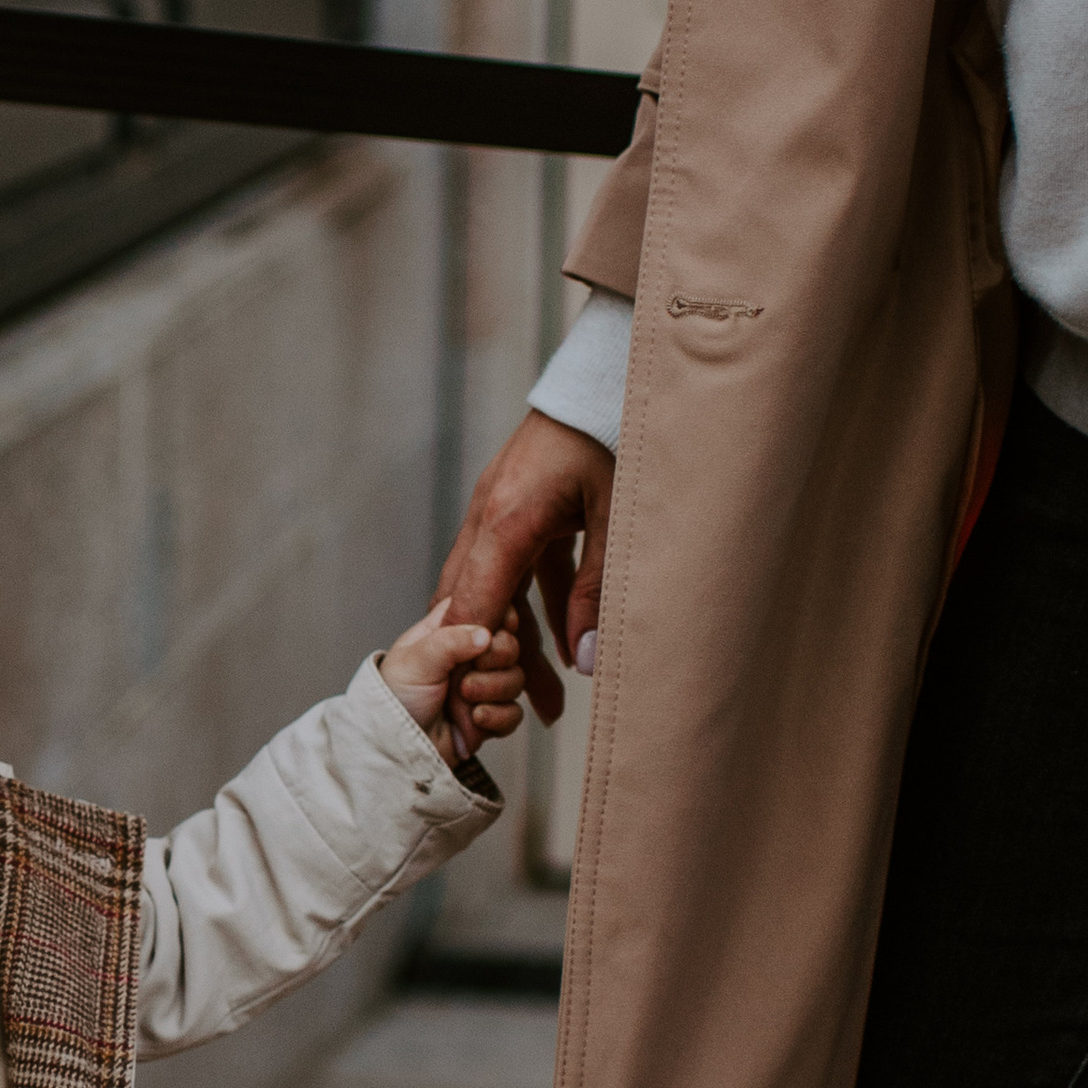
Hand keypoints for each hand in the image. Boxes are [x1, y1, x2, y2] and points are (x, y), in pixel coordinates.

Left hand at [379, 603, 526, 755]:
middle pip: (510, 644)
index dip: (498, 617)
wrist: (395, 748)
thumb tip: (486, 634)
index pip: (488, 608)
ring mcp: (481, 687)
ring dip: (493, 690)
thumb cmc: (394, 699)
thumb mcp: (415, 661)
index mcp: (448, 631)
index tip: (490, 631)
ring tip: (463, 698)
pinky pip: (515, 713)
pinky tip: (474, 718)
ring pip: (516, 679)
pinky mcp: (490, 716)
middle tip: (468, 673)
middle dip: (494, 660)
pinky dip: (498, 717)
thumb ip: (450, 641)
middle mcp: (468, 656)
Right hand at [433, 409, 615, 749]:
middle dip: (484, 666)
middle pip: (469, 605)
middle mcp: (490, 516)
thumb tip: (586, 660)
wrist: (615, 364)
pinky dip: (534, 612)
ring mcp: (500, 508)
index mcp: (506, 521)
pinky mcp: (520, 504)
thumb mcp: (618, 519)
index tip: (470, 715)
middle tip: (498, 723)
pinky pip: (516, 570)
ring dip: (515, 645)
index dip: (468, 665)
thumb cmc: (619, 431)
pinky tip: (564, 649)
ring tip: (547, 702)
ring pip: (491, 591)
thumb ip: (599, 590)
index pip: (471, 608)